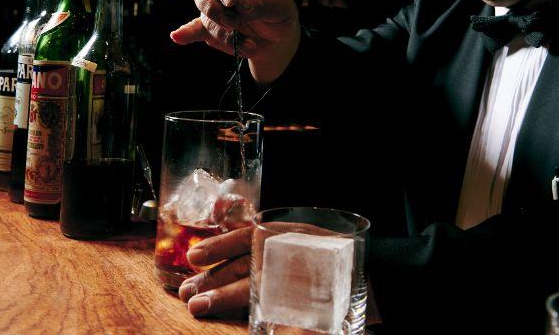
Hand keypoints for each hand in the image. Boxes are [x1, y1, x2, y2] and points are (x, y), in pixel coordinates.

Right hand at [170, 0, 299, 84]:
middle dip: (216, 10)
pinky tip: (178, 36)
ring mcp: (214, 11)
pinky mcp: (211, 31)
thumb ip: (258, 4)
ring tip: (249, 46)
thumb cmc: (279, 14)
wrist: (278, 40)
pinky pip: (195, 31)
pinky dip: (186, 34)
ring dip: (225, 34)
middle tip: (235, 24)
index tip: (232, 1)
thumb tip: (238, 4)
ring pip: (206, 18)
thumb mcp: (278, 6)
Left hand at [177, 222, 340, 317]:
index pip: (246, 237)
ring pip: (254, 288)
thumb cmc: (326, 256)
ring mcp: (300, 278)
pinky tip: (239, 323)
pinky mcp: (308, 302)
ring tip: (199, 306)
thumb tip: (220, 257)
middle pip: (244, 266)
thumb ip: (265, 246)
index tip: (193, 256)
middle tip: (187, 293)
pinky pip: (275, 309)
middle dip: (213, 280)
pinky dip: (255, 315)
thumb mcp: (296, 240)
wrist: (372, 275)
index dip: (219, 246)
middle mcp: (290, 253)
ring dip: (224, 298)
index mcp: (286, 234)